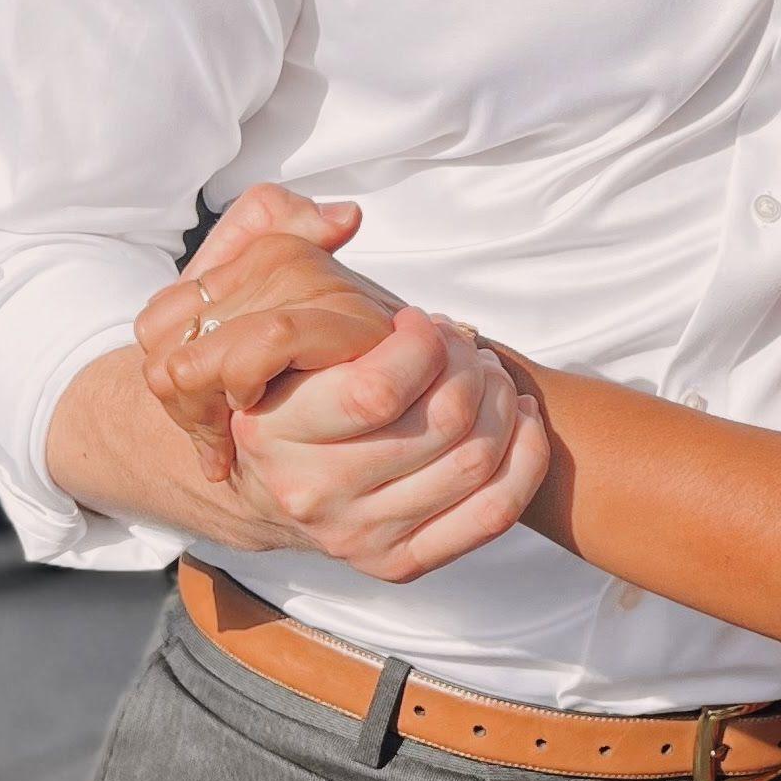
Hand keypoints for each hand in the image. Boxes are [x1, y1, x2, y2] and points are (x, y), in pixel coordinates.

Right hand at [134, 185, 548, 582]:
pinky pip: (493, 513)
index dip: (422, 345)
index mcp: (270, 430)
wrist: (262, 477)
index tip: (421, 322)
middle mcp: (310, 493)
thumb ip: (277, 235)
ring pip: (476, 462)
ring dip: (504, 404)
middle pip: (443, 423)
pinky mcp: (398, 564)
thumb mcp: (255, 298)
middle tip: (464, 346)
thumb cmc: (279, 375)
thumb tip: (344, 217)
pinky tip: (520, 420)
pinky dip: (525, 459)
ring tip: (489, 376)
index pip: (376, 390)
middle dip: (473, 368)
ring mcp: (357, 536)